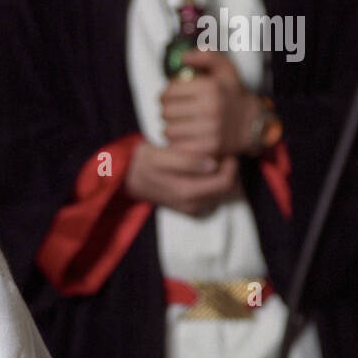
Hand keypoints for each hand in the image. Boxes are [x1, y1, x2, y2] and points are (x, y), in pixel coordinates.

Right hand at [125, 140, 239, 215]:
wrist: (126, 177)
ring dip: (221, 176)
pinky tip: (205, 169)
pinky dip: (213, 183)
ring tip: (213, 158)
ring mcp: (190, 208)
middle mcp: (192, 204)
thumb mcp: (162, 156)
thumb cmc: (143, 162)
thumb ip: (188, 161)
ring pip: (220, 194)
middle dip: (228, 170)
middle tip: (221, 151)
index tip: (224, 148)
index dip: (230, 164)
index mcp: (187, 192)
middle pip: (226, 189)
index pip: (225, 182)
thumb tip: (212, 163)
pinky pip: (211, 196)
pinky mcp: (188, 206)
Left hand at [160, 50, 261, 156]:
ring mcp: (209, 131)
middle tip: (170, 110)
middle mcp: (210, 109)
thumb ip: (206, 56)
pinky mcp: (207, 148)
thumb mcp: (224, 68)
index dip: (165, 93)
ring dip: (168, 126)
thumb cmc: (231, 94)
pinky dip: (176, 141)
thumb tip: (183, 56)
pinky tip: (181, 135)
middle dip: (165, 110)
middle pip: (167, 112)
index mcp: (211, 88)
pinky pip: (178, 146)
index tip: (167, 96)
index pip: (170, 92)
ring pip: (169, 130)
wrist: (248, 123)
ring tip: (175, 122)